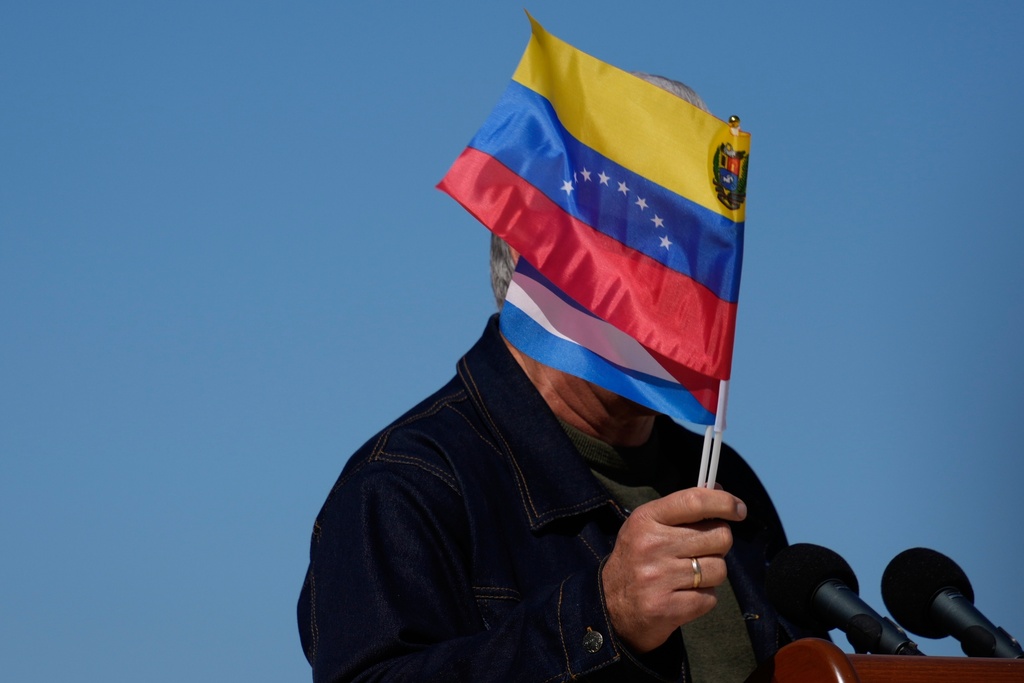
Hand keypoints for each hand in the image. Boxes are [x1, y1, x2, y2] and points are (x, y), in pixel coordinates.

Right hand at [601, 487, 746, 652]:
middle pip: (718, 536)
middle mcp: (651, 545)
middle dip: (718, 544)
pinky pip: (710, 597)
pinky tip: (683, 594)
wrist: (609, 607)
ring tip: (688, 576)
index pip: (695, 501)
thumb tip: (720, 491)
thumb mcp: (648, 525)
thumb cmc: (637, 560)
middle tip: (701, 551)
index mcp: (646, 518)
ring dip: (710, 573)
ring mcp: (659, 578)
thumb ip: (682, 509)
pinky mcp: (668, 608)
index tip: (739, 509)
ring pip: (719, 569)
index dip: (725, 502)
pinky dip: (703, 597)